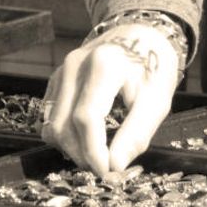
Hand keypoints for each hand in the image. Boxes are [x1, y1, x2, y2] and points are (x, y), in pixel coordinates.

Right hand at [41, 23, 179, 176]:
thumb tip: (114, 167)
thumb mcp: (156, 101)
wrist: (140, 35)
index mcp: (104, 65)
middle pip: (63, 125)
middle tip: (106, 167)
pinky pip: (49, 116)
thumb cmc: (152, 68)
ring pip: (51, 125)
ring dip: (70, 148)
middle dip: (82, 154)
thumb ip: (136, 134)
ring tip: (96, 153)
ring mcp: (62, 71)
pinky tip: (86, 137)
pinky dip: (64, 134)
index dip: (93, 151)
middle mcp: (75, 65)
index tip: (107, 171)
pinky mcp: (56, 78)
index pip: (86, 118)